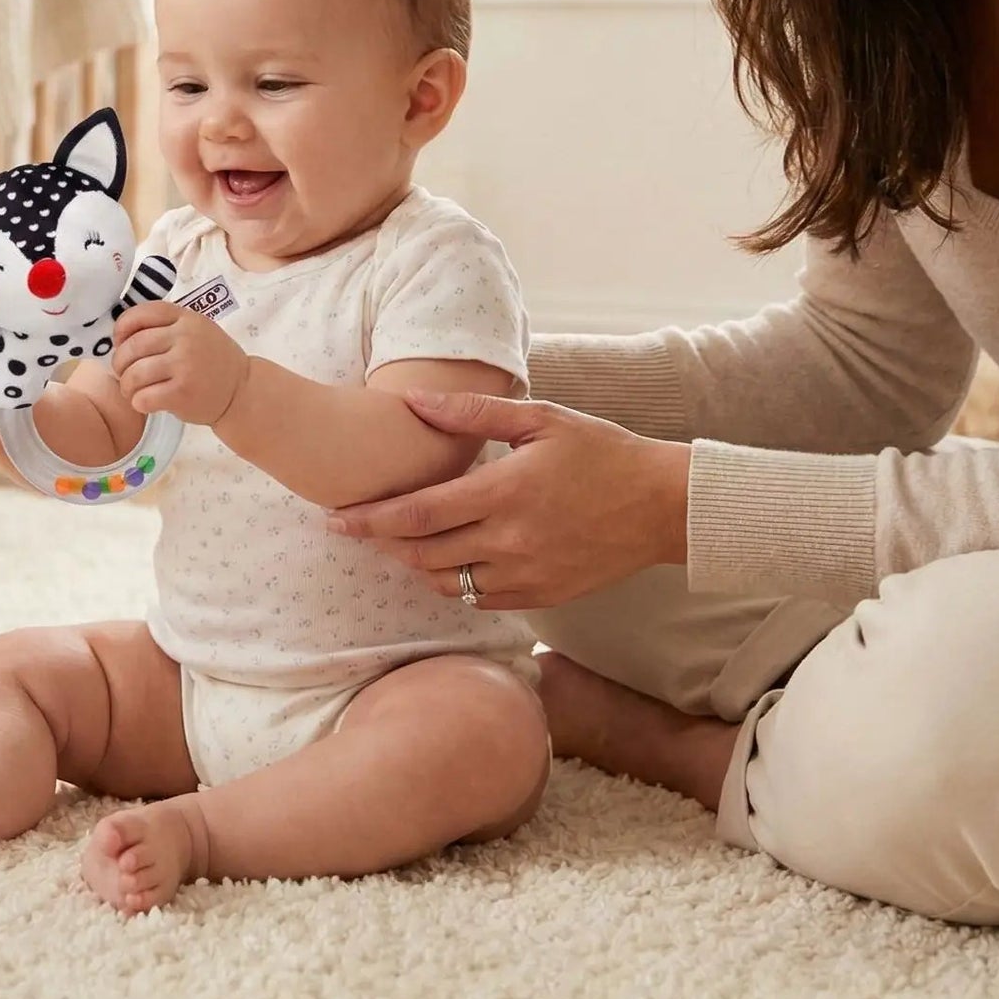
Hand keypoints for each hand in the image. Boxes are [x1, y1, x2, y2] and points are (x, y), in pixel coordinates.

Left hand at [112, 302, 248, 425]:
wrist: (241, 391)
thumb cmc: (212, 361)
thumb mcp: (195, 330)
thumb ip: (166, 327)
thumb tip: (121, 337)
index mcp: (186, 318)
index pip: (141, 313)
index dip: (122, 328)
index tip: (119, 342)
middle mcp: (185, 337)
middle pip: (133, 346)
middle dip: (120, 362)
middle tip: (123, 373)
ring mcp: (185, 365)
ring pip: (135, 374)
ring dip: (126, 385)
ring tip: (131, 390)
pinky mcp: (183, 393)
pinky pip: (144, 397)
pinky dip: (137, 402)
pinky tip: (144, 402)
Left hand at [324, 391, 689, 607]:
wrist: (663, 506)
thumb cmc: (602, 452)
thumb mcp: (539, 419)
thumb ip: (472, 412)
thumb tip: (413, 401)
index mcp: (504, 492)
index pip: (418, 514)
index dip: (369, 519)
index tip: (335, 517)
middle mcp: (510, 541)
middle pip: (421, 554)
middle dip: (379, 543)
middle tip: (351, 529)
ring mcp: (526, 575)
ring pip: (446, 582)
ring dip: (413, 564)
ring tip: (395, 540)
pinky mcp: (541, 597)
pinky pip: (479, 597)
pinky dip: (452, 582)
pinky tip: (443, 559)